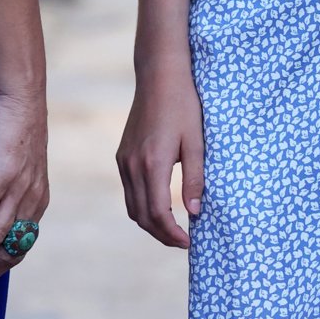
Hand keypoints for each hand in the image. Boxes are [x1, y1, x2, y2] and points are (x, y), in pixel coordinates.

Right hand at [117, 57, 204, 247]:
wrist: (160, 76)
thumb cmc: (184, 105)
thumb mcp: (197, 141)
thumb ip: (195, 178)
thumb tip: (195, 212)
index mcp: (153, 163)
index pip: (158, 213)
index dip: (172, 234)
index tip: (189, 242)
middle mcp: (132, 165)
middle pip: (141, 216)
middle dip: (161, 234)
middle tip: (182, 241)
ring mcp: (124, 160)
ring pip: (132, 206)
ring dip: (150, 223)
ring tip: (173, 229)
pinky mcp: (122, 154)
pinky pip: (129, 190)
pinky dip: (142, 206)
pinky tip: (160, 205)